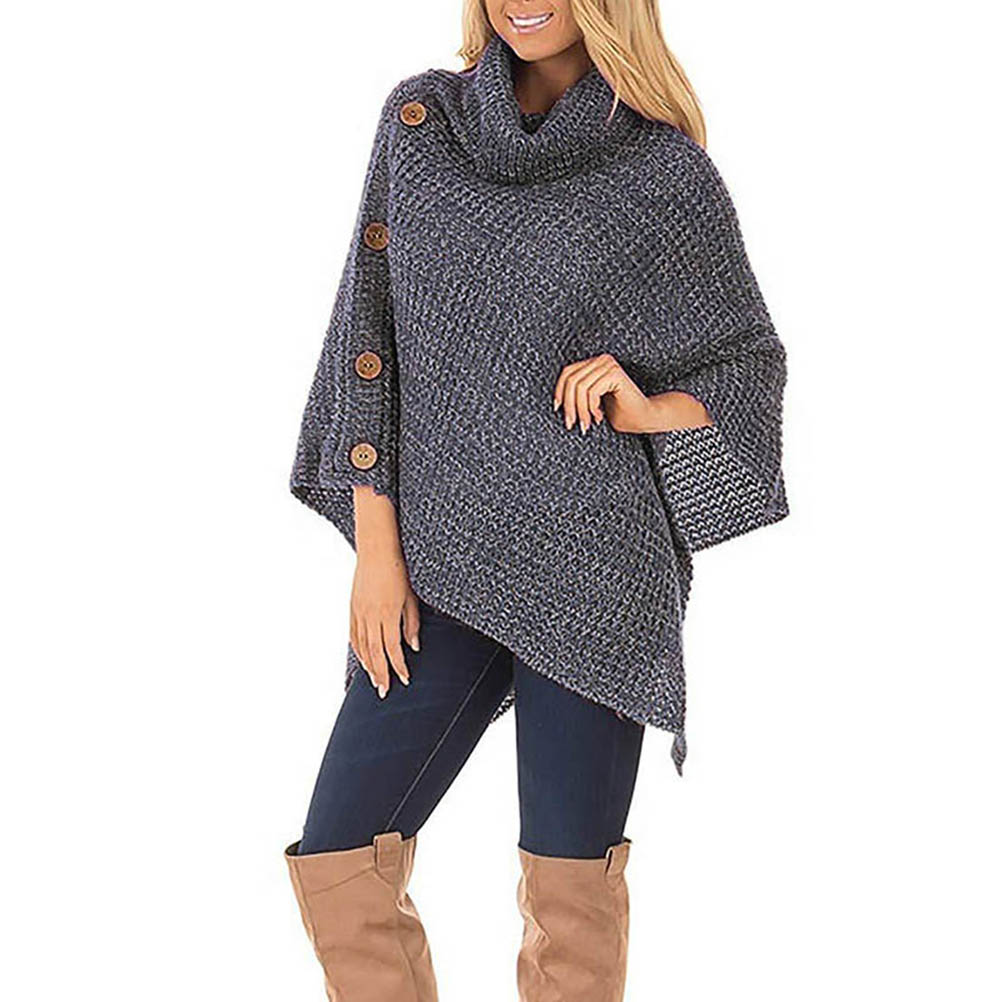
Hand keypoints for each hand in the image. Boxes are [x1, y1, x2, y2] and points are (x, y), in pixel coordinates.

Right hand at [349, 486, 420, 698]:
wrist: (376, 548)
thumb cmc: (399, 569)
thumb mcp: (411, 596)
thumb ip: (412, 622)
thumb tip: (414, 646)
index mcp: (388, 613)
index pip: (392, 649)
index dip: (399, 667)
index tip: (405, 679)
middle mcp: (371, 616)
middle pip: (375, 653)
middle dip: (381, 674)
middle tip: (385, 692)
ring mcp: (359, 612)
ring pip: (361, 646)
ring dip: (368, 666)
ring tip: (374, 681)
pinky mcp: (352, 607)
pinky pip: (353, 634)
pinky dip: (358, 649)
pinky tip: (363, 658)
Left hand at [553, 352, 711, 432]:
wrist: (644, 418)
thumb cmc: (620, 412)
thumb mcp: (591, 402)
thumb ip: (577, 394)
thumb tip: (557, 401)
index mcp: (594, 363)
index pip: (567, 372)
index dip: (559, 391)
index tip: (557, 409)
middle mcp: (601, 360)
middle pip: (571, 380)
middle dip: (569, 405)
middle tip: (572, 423)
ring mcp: (608, 365)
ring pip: (579, 387)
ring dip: (580, 410)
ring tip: (587, 424)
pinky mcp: (615, 373)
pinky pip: (591, 391)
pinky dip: (591, 407)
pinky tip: (599, 417)